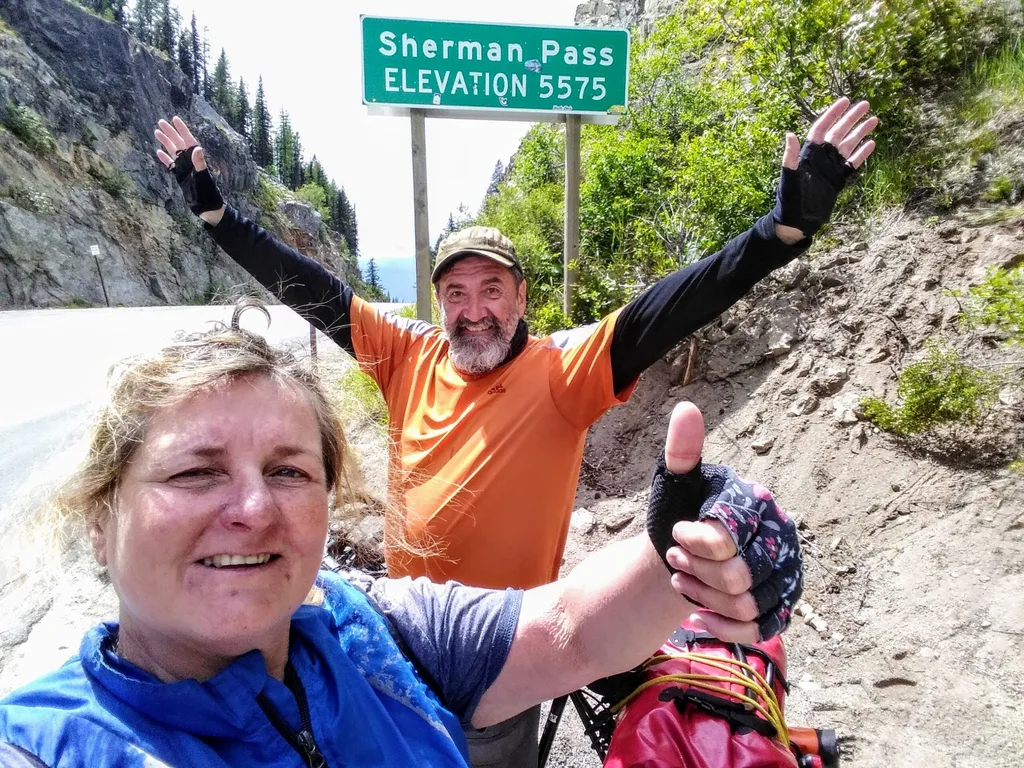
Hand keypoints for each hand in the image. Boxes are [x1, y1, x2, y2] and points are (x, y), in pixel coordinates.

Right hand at [154, 116, 224, 224]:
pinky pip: (171, 165)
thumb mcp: (203, 177)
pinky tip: (158, 152)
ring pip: (173, 152)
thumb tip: (197, 147)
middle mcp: (190, 162)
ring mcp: (184, 169)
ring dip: (166, 142)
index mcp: (196, 160)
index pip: (188, 141)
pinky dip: (165, 158)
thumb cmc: (208, 194)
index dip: (182, 130)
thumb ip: (200, 163)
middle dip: (170, 132)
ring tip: (157, 132)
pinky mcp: (180, 177)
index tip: (175, 118)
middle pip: (179, 144)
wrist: (208, 208)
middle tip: (160, 121)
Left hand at [647, 402, 802, 642]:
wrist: (684, 550)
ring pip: (746, 605)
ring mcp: (786, 574)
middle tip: (676, 559)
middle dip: (698, 571)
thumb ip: (682, 452)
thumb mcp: (676, 482)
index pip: (727, 540)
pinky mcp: (781, 605)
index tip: (677, 532)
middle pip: (738, 577)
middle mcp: (783, 539)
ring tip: (683, 579)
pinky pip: (760, 629)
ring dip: (704, 597)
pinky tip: (699, 615)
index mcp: (760, 505)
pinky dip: (724, 627)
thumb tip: (685, 409)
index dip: (694, 542)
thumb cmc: (681, 512)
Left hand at [773, 97, 877, 242]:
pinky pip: (853, 163)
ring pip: (849, 145)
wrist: (797, 221)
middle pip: (839, 132)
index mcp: (809, 154)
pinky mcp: (838, 179)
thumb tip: (789, 134)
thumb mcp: (789, 177)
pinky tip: (872, 143)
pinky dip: (862, 153)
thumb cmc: (790, 200)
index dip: (833, 114)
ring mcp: (831, 167)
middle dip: (851, 118)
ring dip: (860, 132)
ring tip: (874, 120)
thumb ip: (790, 157)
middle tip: (866, 104)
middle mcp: (821, 157)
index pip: (822, 128)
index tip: (845, 101)